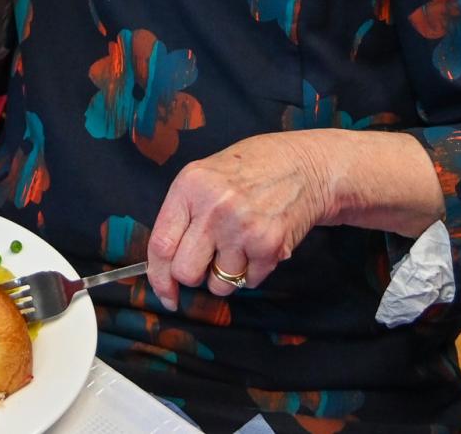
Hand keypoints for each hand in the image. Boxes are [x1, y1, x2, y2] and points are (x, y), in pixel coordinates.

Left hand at [145, 132, 334, 309]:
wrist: (302, 166)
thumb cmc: (247, 173)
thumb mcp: (202, 178)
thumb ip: (182, 216)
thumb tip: (163, 267)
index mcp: (188, 188)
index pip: (161, 244)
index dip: (158, 277)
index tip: (164, 294)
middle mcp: (212, 208)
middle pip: (186, 272)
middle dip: (194, 276)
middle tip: (207, 262)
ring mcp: (242, 228)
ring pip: (219, 284)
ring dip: (226, 275)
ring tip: (237, 246)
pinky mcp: (269, 246)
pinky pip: (248, 282)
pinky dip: (251, 272)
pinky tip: (257, 246)